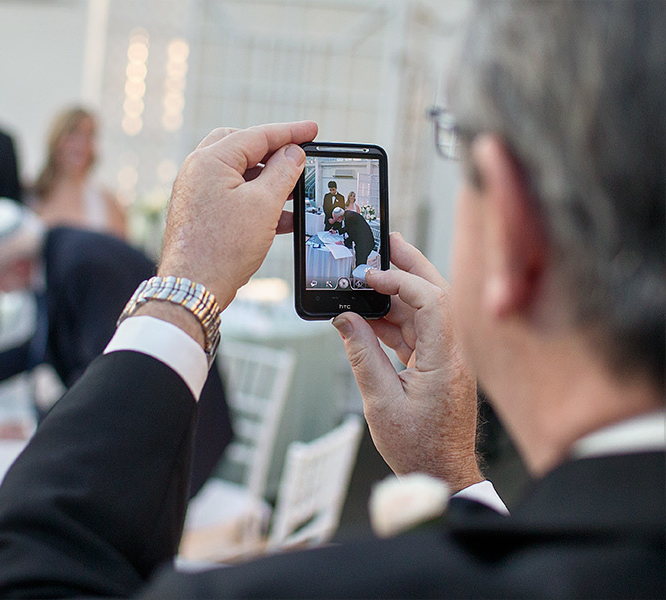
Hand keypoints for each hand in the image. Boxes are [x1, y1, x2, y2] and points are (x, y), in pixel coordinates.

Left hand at [158, 121, 316, 308]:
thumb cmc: (222, 248)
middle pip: (242, 147)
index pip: (256, 135)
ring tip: (294, 193)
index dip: (289, 132)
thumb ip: (283, 172)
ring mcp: (196, 192)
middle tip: (297, 157)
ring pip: (238, 174)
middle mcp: (198, 171)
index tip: (312, 130)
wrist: (194, 287)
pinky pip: (232, 196)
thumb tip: (293, 153)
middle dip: (272, 152)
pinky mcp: (199, 213)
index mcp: (210, 160)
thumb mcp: (264, 205)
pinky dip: (255, 201)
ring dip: (267, 181)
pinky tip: (280, 218)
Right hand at [331, 233, 482, 491]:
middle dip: (409, 265)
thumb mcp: (380, 401)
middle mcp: (452, 352)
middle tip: (383, 241)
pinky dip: (393, 320)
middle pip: (436, 294)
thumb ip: (362, 355)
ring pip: (425, 310)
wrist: (442, 474)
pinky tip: (368, 316)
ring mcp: (447, 357)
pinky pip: (417, 332)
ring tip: (368, 276)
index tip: (370, 276)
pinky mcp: (438, 366)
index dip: (401, 280)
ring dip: (398, 292)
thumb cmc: (418, 447)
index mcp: (444, 360)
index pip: (432, 301)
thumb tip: (345, 319)